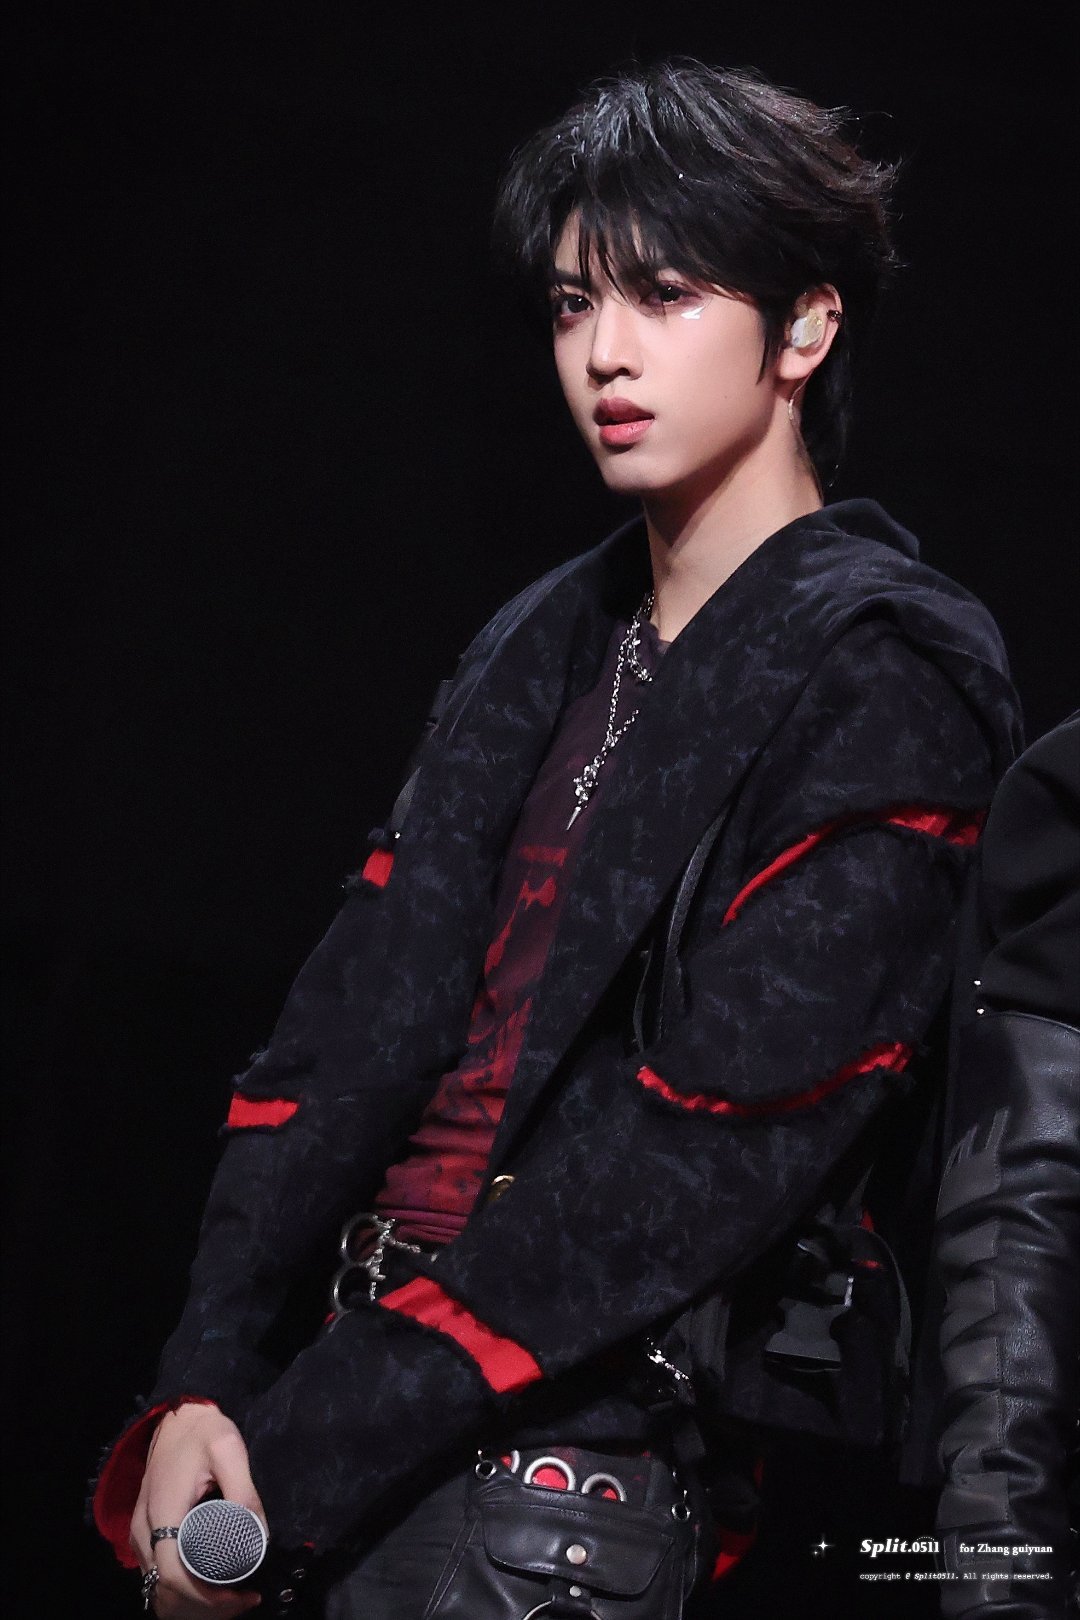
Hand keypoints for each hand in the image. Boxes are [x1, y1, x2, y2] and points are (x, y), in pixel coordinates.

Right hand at [130, 1403, 263, 1616]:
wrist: (177, 1417)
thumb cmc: (202, 1432)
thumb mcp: (228, 1450)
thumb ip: (243, 1490)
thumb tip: (260, 1535)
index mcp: (163, 1513)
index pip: (174, 1576)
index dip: (206, 1598)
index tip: (240, 1597)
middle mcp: (144, 1531)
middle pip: (165, 1591)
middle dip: (204, 1606)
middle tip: (244, 1600)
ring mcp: (141, 1535)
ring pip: (159, 1588)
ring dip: (193, 1602)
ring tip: (233, 1597)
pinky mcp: (145, 1534)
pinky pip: (159, 1575)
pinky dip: (183, 1590)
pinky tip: (211, 1585)